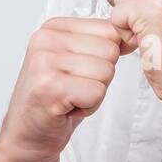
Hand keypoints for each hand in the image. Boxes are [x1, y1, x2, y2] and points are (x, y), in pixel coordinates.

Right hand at [0, 16, 128, 161]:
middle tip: (74, 88)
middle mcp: (46, 40)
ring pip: (106, 72)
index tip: (79, 71)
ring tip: (70, 97)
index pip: (109, 29)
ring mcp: (46, 62)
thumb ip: (102, 43)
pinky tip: (67, 108)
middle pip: (110, 51)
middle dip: (100, 77)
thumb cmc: (54, 98)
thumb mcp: (77, 60)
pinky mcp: (50, 87)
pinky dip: (88, 106)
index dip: (105, 57)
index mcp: (53, 27)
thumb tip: (134, 36)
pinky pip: (96, 92)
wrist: (27, 133)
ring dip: (94, 93)